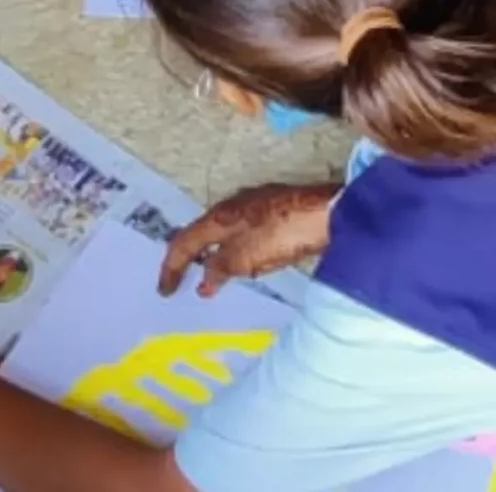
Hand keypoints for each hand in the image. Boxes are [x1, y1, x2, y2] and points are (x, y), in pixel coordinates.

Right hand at [158, 183, 338, 297]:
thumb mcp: (246, 258)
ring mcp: (255, 205)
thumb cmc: (283, 235)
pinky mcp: (275, 209)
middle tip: (182, 279)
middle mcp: (232, 206)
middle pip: (201, 232)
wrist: (330, 212)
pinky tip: (245, 261)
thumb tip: (203, 282)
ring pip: (223, 231)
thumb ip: (220, 268)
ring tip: (211, 276)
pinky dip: (234, 249)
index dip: (171, 267)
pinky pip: (242, 232)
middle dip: (189, 256)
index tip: (165, 291)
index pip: (184, 242)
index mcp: (219, 217)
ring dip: (212, 253)